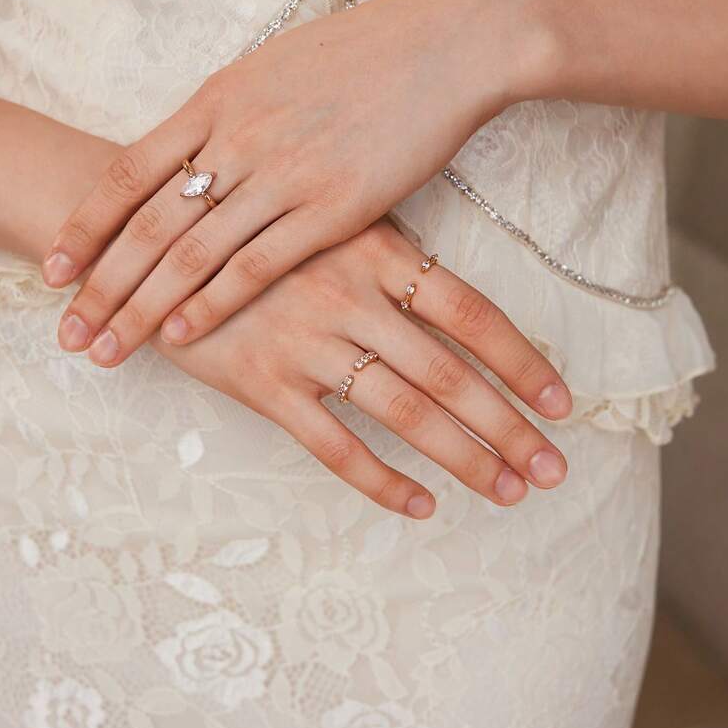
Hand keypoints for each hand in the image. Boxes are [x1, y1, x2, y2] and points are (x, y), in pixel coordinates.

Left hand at [43, 0, 537, 365]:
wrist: (448, 44)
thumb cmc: (367, 51)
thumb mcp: (276, 64)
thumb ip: (228, 110)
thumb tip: (193, 146)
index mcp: (219, 98)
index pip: (130, 172)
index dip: (87, 225)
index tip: (56, 268)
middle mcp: (240, 138)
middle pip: (150, 223)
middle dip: (103, 282)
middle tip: (69, 329)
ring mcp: (286, 173)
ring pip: (194, 251)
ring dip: (144, 305)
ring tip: (107, 346)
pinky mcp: (336, 206)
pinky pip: (258, 264)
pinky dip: (213, 302)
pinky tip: (183, 333)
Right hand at [151, 220, 571, 518]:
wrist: (163, 245)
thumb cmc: (268, 234)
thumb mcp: (336, 221)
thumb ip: (398, 259)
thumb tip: (473, 312)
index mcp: (377, 250)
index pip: (471, 313)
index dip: (522, 361)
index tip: (563, 404)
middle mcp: (347, 296)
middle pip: (448, 375)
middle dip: (508, 428)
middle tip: (554, 470)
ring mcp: (304, 341)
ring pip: (401, 414)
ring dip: (462, 459)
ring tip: (506, 492)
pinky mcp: (263, 383)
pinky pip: (332, 445)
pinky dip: (380, 481)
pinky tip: (420, 505)